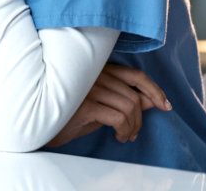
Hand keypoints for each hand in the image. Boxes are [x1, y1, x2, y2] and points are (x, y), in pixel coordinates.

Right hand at [44, 64, 170, 147]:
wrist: (39, 125)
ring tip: (126, 136)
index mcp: (98, 70)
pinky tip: (119, 136)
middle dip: (141, 118)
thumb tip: (151, 101)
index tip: (165, 105)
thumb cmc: (68, 114)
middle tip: (134, 132)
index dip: (154, 90)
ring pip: (129, 107)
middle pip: (134, 95)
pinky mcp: (85, 104)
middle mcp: (94, 75)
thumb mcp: (100, 106)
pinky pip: (118, 118)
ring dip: (133, 126)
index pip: (135, 75)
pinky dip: (124, 129)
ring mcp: (89, 88)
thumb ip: (124, 100)